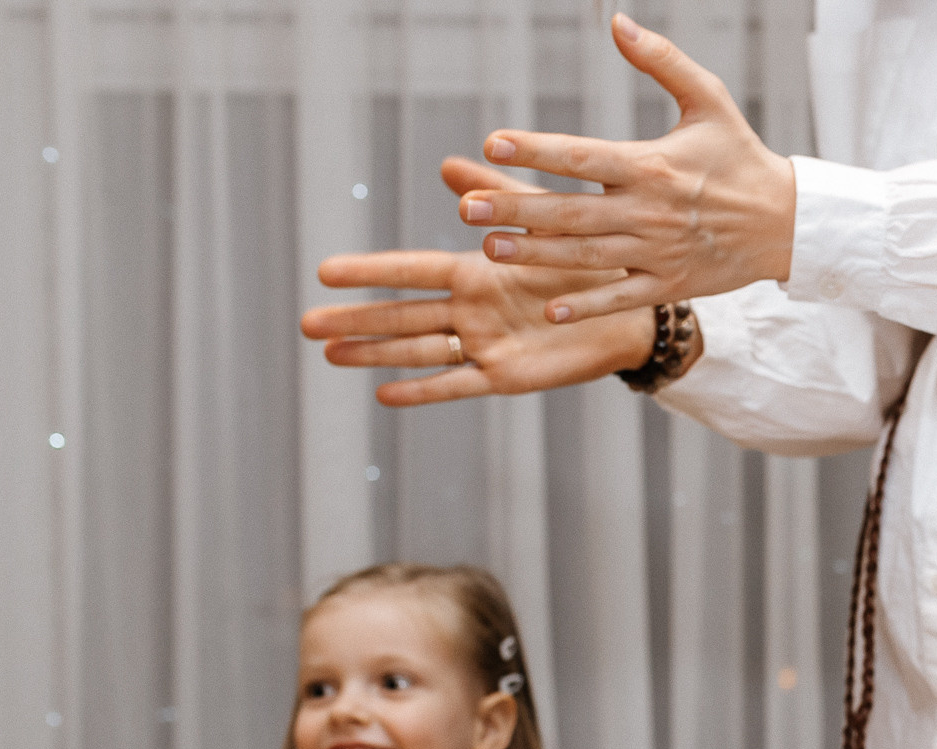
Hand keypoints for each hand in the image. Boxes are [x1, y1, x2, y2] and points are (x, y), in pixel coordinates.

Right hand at [299, 158, 656, 405]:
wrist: (629, 315)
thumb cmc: (584, 268)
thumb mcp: (540, 229)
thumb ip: (498, 200)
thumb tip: (450, 167)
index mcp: (475, 274)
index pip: (411, 270)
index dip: (371, 272)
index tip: (325, 270)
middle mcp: (472, 312)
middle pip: (402, 315)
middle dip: (356, 319)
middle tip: (307, 323)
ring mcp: (486, 345)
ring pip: (420, 350)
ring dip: (377, 354)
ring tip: (331, 354)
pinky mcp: (507, 376)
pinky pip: (459, 384)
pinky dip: (424, 390)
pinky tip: (386, 393)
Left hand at [464, 14, 796, 322]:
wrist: (788, 223)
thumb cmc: (742, 158)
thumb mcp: (709, 100)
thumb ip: (662, 61)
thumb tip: (617, 22)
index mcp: (651, 165)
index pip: (581, 156)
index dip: (536, 150)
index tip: (494, 143)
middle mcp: (648, 211)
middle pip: (570, 211)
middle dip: (516, 208)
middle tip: (467, 207)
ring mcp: (657, 252)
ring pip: (585, 256)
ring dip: (536, 254)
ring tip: (490, 247)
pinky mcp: (669, 284)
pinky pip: (621, 297)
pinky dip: (586, 304)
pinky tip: (550, 309)